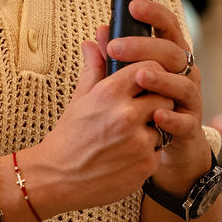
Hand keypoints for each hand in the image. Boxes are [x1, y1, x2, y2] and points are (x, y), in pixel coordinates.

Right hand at [20, 35, 176, 216]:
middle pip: (164, 95)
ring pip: (164, 123)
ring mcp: (139, 142)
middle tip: (141, 109)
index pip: (150, 68)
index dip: (151, 72)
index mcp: (110, 93)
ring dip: (154, 127)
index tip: (146, 80)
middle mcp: (127, 115)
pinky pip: (159, 150)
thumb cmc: (68, 137)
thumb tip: (94, 42)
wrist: (57, 179)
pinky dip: (148, 151)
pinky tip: (128, 154)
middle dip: (156, 100)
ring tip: (131, 134)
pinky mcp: (146, 164)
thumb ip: (94, 68)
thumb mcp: (80, 99)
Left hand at [105, 0, 212, 189]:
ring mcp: (190, 100)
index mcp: (170, 57)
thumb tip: (97, 34)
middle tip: (116, 47)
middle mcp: (185, 73)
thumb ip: (112, 59)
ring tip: (140, 76)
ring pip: (183, 84)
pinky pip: (185, 121)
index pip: (167, 28)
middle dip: (144, 47)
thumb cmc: (144, 107)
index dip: (154, 14)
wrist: (168, 149)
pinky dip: (172, 118)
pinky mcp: (191, 128)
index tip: (132, 6)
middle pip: (172, 52)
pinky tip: (157, 116)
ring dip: (161, 79)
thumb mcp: (126, 82)